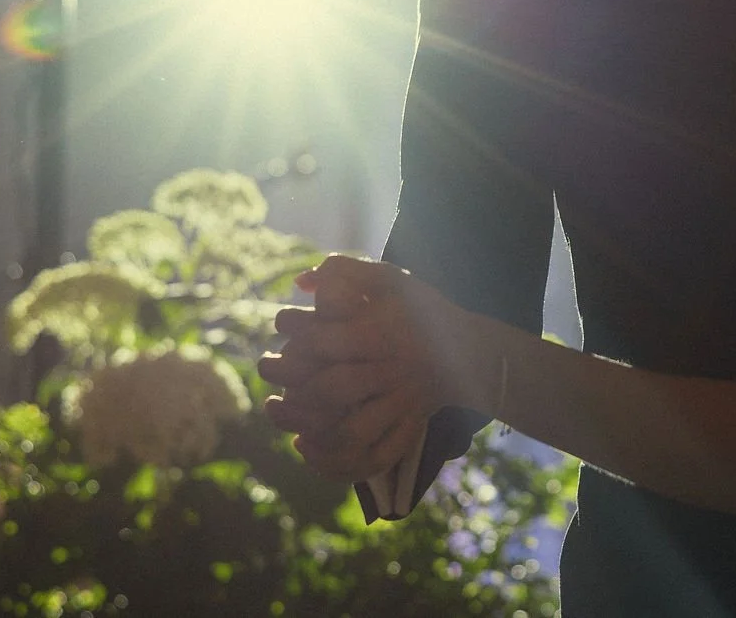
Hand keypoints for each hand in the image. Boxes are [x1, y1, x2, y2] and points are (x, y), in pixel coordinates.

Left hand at [259, 256, 473, 481]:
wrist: (470, 350)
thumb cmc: (424, 310)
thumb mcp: (392, 280)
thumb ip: (347, 271)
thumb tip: (301, 281)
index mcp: (386, 334)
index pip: (330, 340)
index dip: (296, 333)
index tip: (281, 323)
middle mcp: (393, 372)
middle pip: (334, 390)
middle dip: (291, 382)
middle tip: (265, 367)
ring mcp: (401, 406)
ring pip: (353, 433)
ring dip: (309, 430)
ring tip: (277, 411)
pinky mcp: (407, 429)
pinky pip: (375, 457)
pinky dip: (339, 463)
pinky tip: (308, 448)